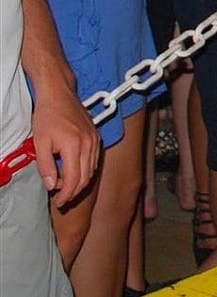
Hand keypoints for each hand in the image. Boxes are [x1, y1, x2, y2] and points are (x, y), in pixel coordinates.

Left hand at [31, 84, 99, 207]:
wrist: (59, 94)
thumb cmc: (48, 116)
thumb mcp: (40, 143)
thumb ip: (45, 167)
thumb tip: (52, 185)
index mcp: (74, 146)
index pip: (74, 180)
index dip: (66, 195)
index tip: (58, 202)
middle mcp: (89, 143)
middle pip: (86, 177)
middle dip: (74, 192)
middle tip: (61, 198)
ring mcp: (95, 139)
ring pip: (92, 169)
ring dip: (80, 181)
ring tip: (64, 185)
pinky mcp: (96, 135)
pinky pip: (94, 158)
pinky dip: (86, 169)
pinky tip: (73, 170)